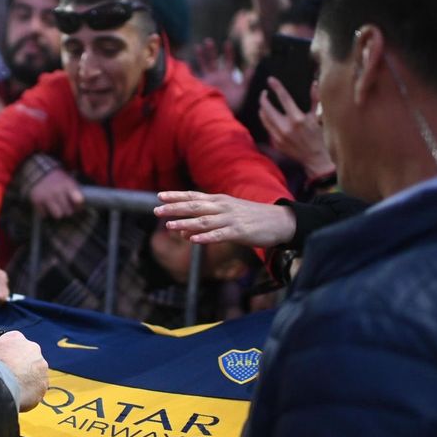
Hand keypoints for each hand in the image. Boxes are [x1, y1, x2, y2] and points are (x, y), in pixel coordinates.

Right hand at [0, 330, 47, 411]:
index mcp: (16, 337)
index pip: (17, 344)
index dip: (11, 356)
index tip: (7, 364)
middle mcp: (32, 348)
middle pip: (29, 359)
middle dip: (22, 368)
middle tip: (11, 378)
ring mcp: (40, 366)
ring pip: (35, 374)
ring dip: (27, 381)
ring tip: (13, 390)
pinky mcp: (43, 383)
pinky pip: (37, 390)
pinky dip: (29, 395)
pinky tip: (18, 398)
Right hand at [28, 167, 83, 218]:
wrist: (39, 171)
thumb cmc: (58, 179)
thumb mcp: (69, 181)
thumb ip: (75, 192)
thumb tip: (80, 207)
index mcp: (68, 185)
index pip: (78, 201)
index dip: (79, 206)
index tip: (77, 205)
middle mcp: (57, 191)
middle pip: (69, 212)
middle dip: (68, 211)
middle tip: (66, 208)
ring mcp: (47, 197)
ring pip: (58, 215)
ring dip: (58, 213)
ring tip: (57, 208)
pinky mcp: (37, 201)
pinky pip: (45, 214)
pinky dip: (45, 212)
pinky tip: (46, 205)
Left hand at [155, 191, 295, 247]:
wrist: (280, 221)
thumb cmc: (251, 218)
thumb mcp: (227, 216)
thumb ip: (205, 223)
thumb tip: (184, 233)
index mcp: (220, 200)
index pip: (194, 196)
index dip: (176, 196)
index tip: (159, 196)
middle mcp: (223, 207)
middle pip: (195, 206)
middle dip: (175, 208)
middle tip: (156, 210)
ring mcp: (230, 219)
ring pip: (204, 221)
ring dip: (185, 223)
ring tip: (169, 226)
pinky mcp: (239, 232)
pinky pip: (219, 235)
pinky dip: (206, 237)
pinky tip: (193, 240)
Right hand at [193, 37, 247, 112]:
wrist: (221, 116)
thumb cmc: (233, 105)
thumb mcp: (242, 91)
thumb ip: (247, 79)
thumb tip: (252, 66)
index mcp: (227, 77)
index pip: (229, 62)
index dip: (228, 52)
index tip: (227, 43)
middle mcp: (216, 77)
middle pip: (213, 61)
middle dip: (211, 51)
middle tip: (208, 41)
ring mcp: (207, 81)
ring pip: (203, 66)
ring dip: (201, 57)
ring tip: (197, 47)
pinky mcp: (200, 87)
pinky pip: (193, 77)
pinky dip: (189, 71)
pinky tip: (185, 64)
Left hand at [259, 76, 334, 177]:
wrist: (313, 157)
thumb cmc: (316, 135)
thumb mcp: (316, 116)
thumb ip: (314, 99)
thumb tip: (314, 83)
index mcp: (298, 119)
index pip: (284, 98)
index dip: (276, 87)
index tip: (270, 79)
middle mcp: (286, 127)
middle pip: (267, 108)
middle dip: (263, 98)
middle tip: (264, 93)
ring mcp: (279, 136)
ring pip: (264, 118)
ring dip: (262, 109)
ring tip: (264, 104)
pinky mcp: (275, 143)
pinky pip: (267, 128)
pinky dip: (266, 120)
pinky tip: (268, 116)